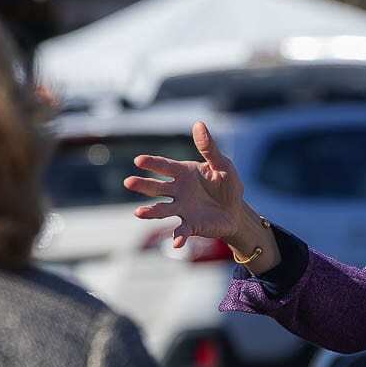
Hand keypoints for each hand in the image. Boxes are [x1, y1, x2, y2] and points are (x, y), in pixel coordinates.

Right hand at [124, 121, 244, 248]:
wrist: (236, 212)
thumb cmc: (227, 185)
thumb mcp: (222, 165)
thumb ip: (209, 148)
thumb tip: (199, 124)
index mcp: (183, 173)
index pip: (164, 166)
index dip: (152, 163)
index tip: (139, 160)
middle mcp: (177, 191)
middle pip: (156, 187)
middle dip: (142, 185)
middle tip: (128, 182)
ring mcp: (181, 208)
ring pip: (162, 209)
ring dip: (151, 212)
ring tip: (139, 213)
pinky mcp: (190, 225)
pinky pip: (181, 231)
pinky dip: (178, 237)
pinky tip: (176, 242)